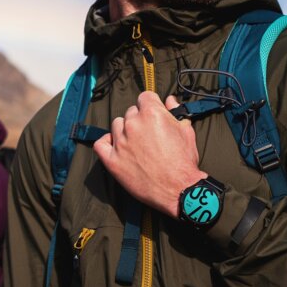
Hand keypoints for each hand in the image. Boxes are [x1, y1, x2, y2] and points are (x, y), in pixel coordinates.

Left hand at [93, 92, 206, 217]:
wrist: (179, 190)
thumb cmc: (184, 161)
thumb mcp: (187, 131)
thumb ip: (176, 112)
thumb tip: (170, 100)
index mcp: (152, 113)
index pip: (145, 97)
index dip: (150, 105)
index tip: (153, 114)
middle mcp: (134, 124)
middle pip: (131, 112)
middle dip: (139, 120)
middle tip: (149, 135)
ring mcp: (121, 142)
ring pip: (117, 125)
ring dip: (125, 131)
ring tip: (136, 144)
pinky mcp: (112, 160)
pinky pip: (100, 144)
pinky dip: (106, 143)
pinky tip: (115, 147)